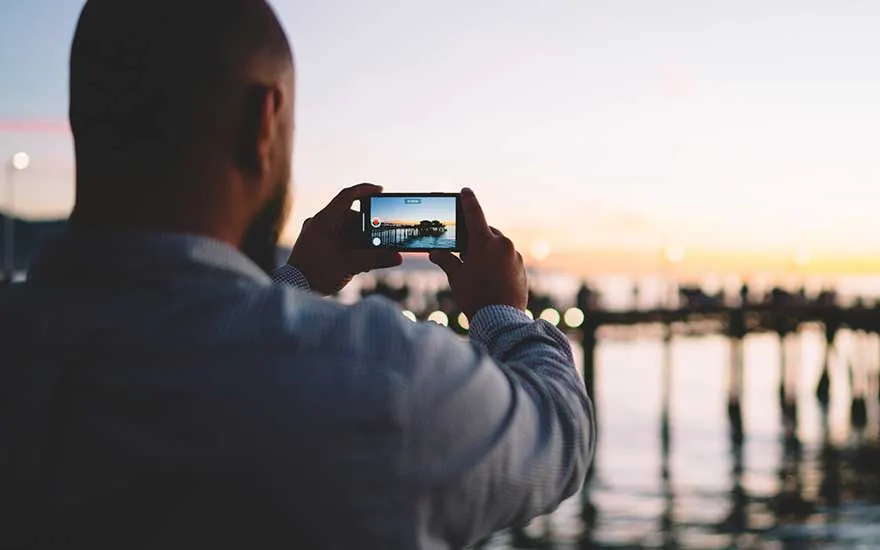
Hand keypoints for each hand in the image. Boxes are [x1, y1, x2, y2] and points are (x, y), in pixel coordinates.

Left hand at [288, 183, 402, 294]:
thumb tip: (397, 257)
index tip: (380, 190)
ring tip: (372, 255)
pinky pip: (339, 239)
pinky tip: (361, 261)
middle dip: (368, 227)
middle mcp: (319, 223)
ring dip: (361, 240)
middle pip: (350, 217)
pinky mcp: (317, 245)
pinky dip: (351, 246)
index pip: (346, 196)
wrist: (294, 289)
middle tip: (382, 237)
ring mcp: (317, 234)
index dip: (365, 190)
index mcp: (324, 220)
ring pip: (346, 230)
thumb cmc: (316, 274)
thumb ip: (375, 259)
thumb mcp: (349, 265)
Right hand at [429, 188, 527, 317]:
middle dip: (475, 238)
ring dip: (487, 252)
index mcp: (485, 242)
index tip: (466, 191)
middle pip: (486, 233)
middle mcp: (503, 245)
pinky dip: (498, 262)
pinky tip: (490, 277)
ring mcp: (515, 256)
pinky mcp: (521, 268)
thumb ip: (446, 260)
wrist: (502, 319)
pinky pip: (507, 259)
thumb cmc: (476, 297)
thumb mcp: (456, 277)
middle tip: (464, 250)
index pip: (474, 214)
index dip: (468, 201)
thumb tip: (436, 253)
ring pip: (498, 246)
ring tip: (477, 270)